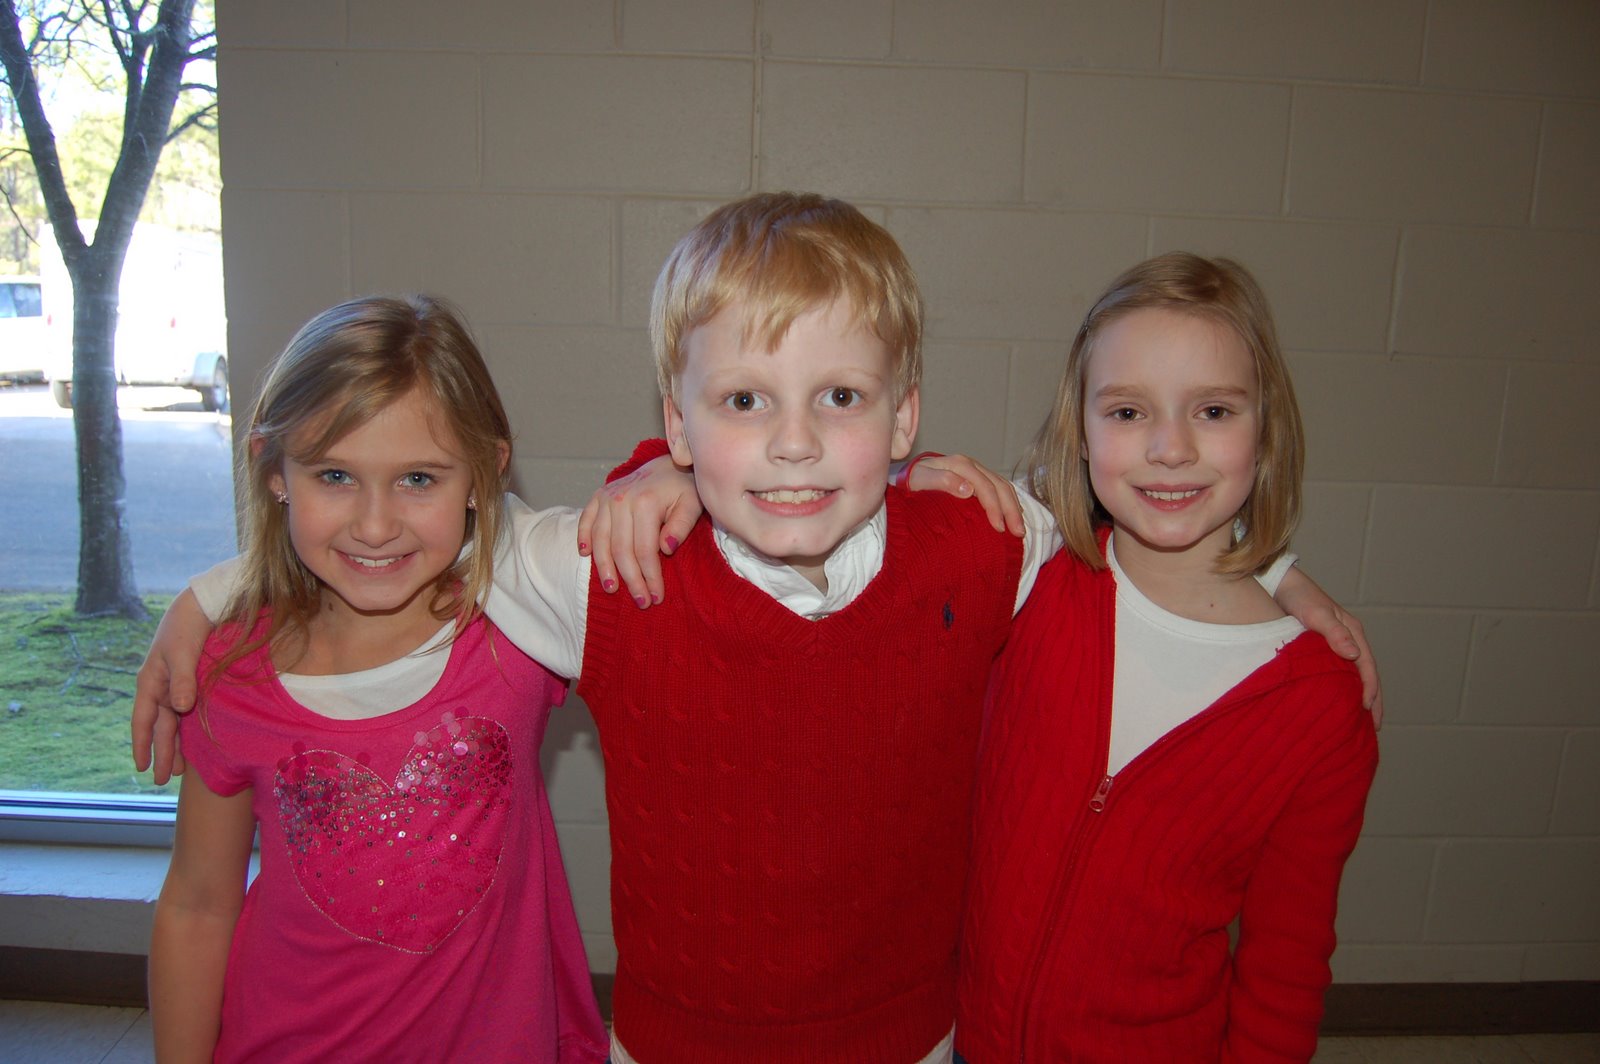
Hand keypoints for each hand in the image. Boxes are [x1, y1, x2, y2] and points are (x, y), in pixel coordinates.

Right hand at [132, 589, 212, 782]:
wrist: (203, 604)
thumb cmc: (187, 627)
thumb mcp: (182, 652)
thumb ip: (182, 680)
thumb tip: (179, 708)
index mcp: (150, 682)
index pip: (143, 721)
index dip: (142, 745)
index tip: (142, 768)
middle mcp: (161, 687)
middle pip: (160, 727)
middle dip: (161, 753)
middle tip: (164, 780)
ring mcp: (177, 685)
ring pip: (175, 722)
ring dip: (177, 744)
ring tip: (179, 770)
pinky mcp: (194, 681)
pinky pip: (188, 711)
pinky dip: (190, 728)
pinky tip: (196, 742)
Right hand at [576, 455, 702, 608]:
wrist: (670, 463)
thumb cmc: (684, 488)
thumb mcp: (692, 504)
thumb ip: (681, 526)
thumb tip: (666, 549)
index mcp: (645, 502)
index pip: (645, 550)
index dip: (650, 577)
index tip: (656, 597)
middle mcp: (621, 499)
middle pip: (621, 550)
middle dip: (630, 579)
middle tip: (640, 602)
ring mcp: (607, 497)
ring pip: (601, 540)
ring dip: (604, 567)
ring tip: (612, 588)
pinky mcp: (599, 495)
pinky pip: (586, 520)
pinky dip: (583, 537)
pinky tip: (585, 555)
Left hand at [905, 454, 1025, 535]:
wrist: (908, 475)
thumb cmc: (912, 480)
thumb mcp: (920, 480)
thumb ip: (941, 481)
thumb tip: (967, 489)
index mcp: (960, 465)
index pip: (985, 486)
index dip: (994, 507)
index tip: (998, 528)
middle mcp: (972, 465)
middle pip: (1000, 485)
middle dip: (1011, 509)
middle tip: (1018, 533)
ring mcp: (977, 471)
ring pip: (1004, 487)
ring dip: (1014, 507)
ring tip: (1019, 530)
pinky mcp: (978, 478)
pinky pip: (1000, 489)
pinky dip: (1009, 503)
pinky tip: (1013, 517)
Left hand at [1273, 568, 1382, 724]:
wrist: (1277, 582)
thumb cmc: (1297, 596)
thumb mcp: (1316, 613)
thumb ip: (1334, 633)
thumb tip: (1353, 655)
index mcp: (1352, 632)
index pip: (1367, 667)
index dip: (1370, 690)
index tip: (1367, 711)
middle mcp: (1348, 639)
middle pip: (1365, 674)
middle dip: (1372, 700)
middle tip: (1375, 728)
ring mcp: (1335, 643)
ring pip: (1352, 675)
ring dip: (1358, 696)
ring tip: (1359, 721)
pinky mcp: (1321, 647)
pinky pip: (1337, 671)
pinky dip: (1341, 688)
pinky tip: (1335, 701)